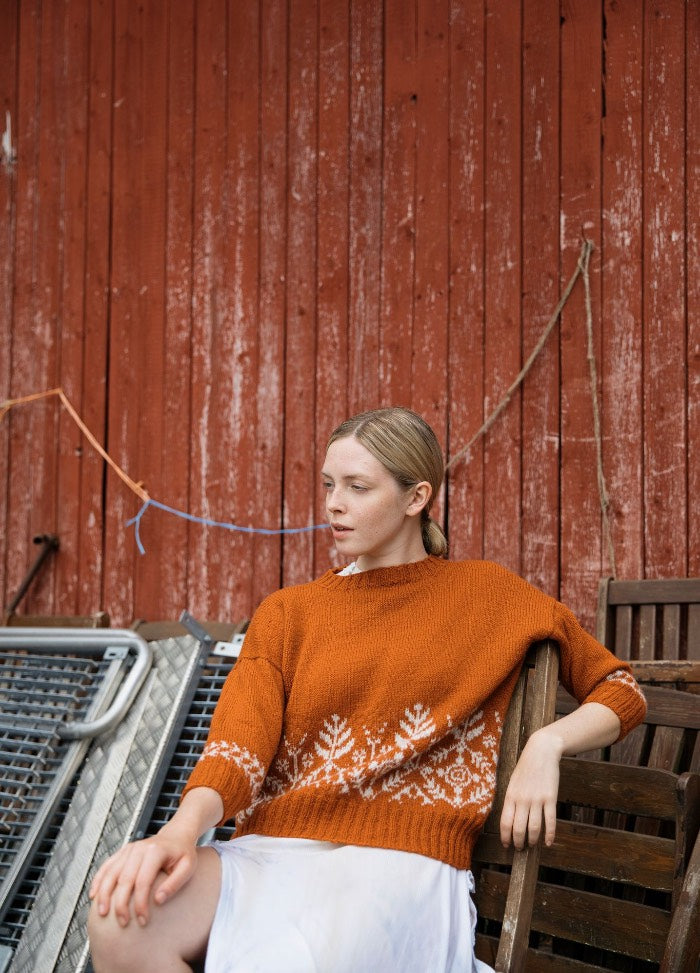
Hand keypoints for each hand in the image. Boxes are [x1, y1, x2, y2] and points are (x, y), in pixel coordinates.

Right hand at [89, 823, 197, 927]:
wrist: (176, 835)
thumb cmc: (183, 853)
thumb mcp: (187, 867)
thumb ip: (175, 883)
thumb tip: (158, 900)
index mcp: (155, 851)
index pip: (143, 882)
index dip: (141, 904)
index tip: (143, 921)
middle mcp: (139, 848)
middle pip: (124, 879)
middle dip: (121, 903)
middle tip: (123, 923)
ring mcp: (129, 849)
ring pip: (111, 872)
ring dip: (104, 893)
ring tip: (102, 913)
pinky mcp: (123, 852)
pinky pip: (106, 866)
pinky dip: (98, 880)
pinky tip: (94, 895)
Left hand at [499, 728, 561, 850]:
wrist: (541, 752)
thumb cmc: (526, 768)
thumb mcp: (513, 782)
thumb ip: (511, 800)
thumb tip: (509, 819)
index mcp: (510, 795)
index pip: (505, 822)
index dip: (505, 837)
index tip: (507, 845)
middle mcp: (522, 799)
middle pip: (518, 828)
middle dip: (519, 842)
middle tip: (520, 848)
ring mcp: (537, 799)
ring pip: (534, 828)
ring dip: (532, 840)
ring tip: (532, 845)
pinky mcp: (550, 798)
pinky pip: (550, 821)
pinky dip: (550, 834)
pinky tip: (549, 842)